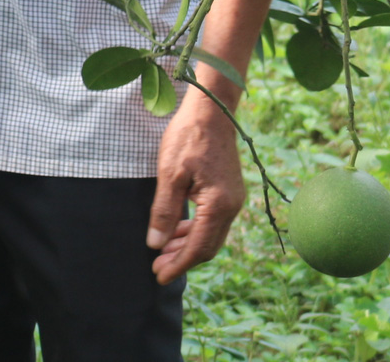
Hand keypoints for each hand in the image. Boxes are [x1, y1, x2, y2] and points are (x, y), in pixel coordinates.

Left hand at [147, 90, 245, 282]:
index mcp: (219, 206)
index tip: (159, 276)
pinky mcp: (228, 193)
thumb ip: (165, 211)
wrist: (211, 112)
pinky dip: (195, 231)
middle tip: (156, 267)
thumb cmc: (187, 138)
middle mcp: (231, 207)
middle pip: (207, 246)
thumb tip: (156, 243)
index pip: (198, 247)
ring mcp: (233, 200)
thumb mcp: (169, 174)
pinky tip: (177, 231)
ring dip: (187, 246)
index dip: (178, 264)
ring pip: (211, 235)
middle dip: (181, 259)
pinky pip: (213, 222)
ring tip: (162, 251)